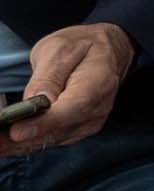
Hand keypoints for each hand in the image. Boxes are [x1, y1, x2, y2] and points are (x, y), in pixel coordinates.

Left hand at [5, 24, 134, 155]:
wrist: (106, 52)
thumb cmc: (80, 46)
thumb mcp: (59, 49)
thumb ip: (48, 75)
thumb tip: (36, 101)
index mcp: (98, 82)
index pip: (73, 108)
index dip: (45, 123)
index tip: (17, 132)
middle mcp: (98, 108)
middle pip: (60, 130)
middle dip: (24, 138)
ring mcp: (90, 121)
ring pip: (53, 139)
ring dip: (22, 144)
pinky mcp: (79, 129)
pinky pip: (53, 139)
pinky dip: (30, 142)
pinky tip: (8, 144)